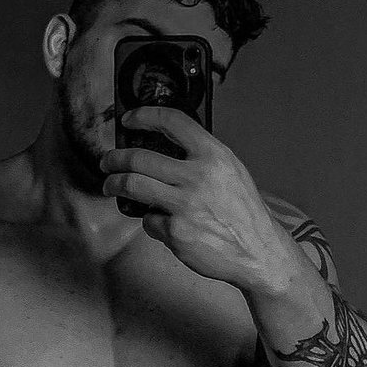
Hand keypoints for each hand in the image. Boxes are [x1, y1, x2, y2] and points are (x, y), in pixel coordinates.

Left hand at [100, 107, 301, 295]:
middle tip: (107, 162)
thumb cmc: (243, 214)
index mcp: (214, 155)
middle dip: (115, 159)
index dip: (143, 116)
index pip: (172, 121)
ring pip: (133, 186)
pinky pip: (149, 221)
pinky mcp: (176, 232)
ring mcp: (184, 205)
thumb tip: (168, 151)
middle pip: (139, 158)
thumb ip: (202, 158)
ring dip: (115, 184)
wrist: (258, 251)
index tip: (128, 120)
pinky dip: (152, 222)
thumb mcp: (231, 172)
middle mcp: (197, 176)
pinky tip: (165, 224)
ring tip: (110, 186)